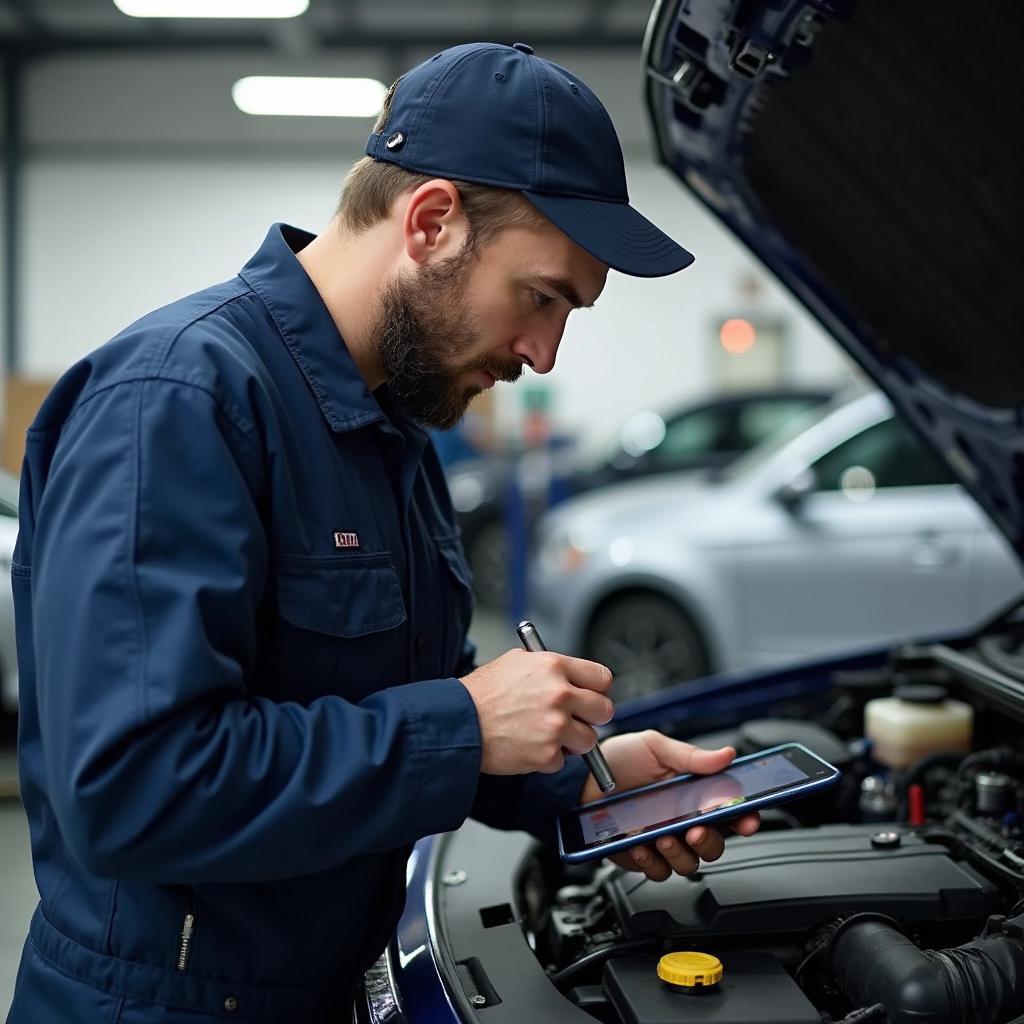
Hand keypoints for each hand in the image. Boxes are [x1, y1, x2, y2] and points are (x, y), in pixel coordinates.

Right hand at [460, 649, 612, 774]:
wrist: (457, 723)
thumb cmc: (481, 693)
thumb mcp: (515, 661)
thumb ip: (548, 667)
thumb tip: (570, 675)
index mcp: (554, 667)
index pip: (603, 677)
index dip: (598, 689)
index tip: (591, 695)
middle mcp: (559, 695)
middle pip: (604, 710)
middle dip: (592, 717)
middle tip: (576, 719)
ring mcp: (555, 726)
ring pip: (589, 740)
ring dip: (572, 741)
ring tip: (547, 734)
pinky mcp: (547, 755)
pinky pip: (562, 761)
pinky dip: (548, 758)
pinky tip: (529, 746)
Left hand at [581, 730, 759, 880]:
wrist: (579, 778)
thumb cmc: (617, 761)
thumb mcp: (654, 747)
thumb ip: (690, 756)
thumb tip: (726, 755)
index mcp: (692, 794)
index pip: (729, 811)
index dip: (745, 818)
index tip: (748, 818)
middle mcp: (682, 821)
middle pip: (714, 844)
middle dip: (711, 841)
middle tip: (698, 829)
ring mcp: (662, 841)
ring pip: (689, 862)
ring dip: (681, 854)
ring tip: (665, 837)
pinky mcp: (640, 856)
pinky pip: (656, 870)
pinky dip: (652, 862)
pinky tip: (641, 845)